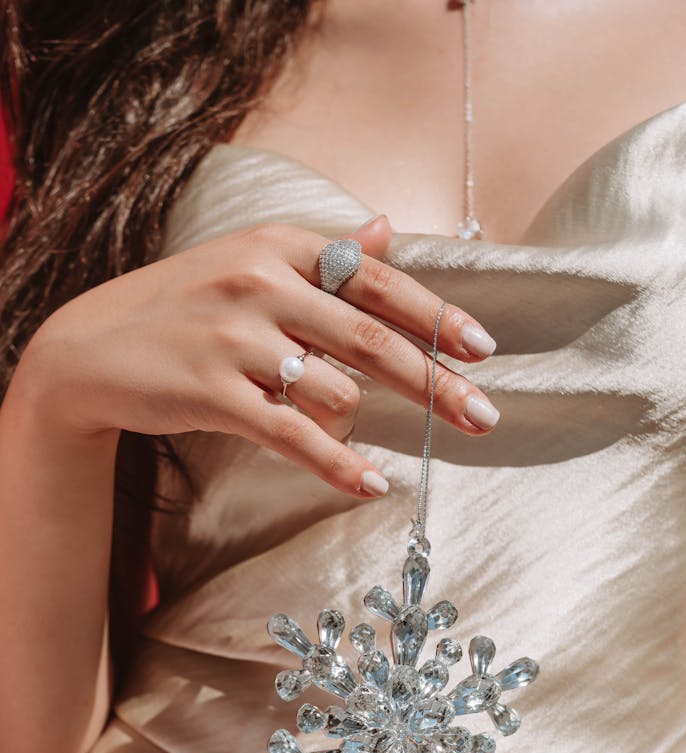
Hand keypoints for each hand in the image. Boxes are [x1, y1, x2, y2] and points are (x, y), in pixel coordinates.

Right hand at [14, 216, 499, 496]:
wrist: (93, 347)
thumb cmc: (185, 306)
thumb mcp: (249, 259)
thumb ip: (323, 252)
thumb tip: (384, 228)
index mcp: (280, 245)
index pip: (376, 280)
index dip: (435, 315)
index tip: (482, 348)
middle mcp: (260, 283)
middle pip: (372, 339)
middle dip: (436, 383)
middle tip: (485, 417)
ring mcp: (235, 339)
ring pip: (333, 389)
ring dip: (361, 423)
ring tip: (370, 449)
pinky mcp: (214, 392)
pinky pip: (293, 434)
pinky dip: (337, 463)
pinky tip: (371, 483)